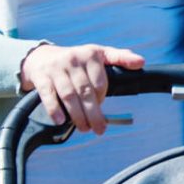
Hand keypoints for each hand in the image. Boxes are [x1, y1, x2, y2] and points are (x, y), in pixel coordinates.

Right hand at [20, 43, 144, 133]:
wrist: (42, 56)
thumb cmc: (78, 58)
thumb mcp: (100, 53)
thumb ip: (121, 57)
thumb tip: (141, 62)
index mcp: (91, 54)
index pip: (100, 81)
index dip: (102, 97)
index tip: (102, 106)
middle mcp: (74, 60)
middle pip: (86, 91)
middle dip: (93, 113)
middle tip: (99, 129)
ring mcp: (56, 69)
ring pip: (69, 95)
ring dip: (77, 115)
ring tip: (84, 128)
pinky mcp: (41, 77)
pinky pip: (48, 95)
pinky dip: (54, 109)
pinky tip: (61, 121)